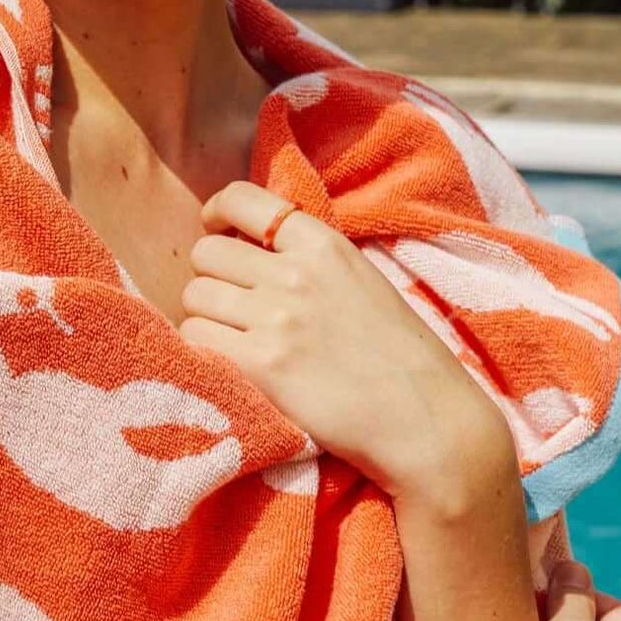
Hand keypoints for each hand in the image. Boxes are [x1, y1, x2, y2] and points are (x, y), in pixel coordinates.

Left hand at [178, 181, 510, 504]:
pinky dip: (203, 352)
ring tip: (234, 338)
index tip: (217, 230)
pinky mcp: (263, 365)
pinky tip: (231, 364)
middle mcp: (296, 273)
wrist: (425, 420)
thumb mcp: (358, 278)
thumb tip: (246, 242)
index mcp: (323, 244)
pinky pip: (197, 339)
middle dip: (212, 276)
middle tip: (231, 304)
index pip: (242, 200)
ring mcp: (277, 318)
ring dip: (206, 316)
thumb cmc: (397, 354)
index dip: (217, 213)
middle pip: (207, 253)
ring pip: (195, 296)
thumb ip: (307, 258)